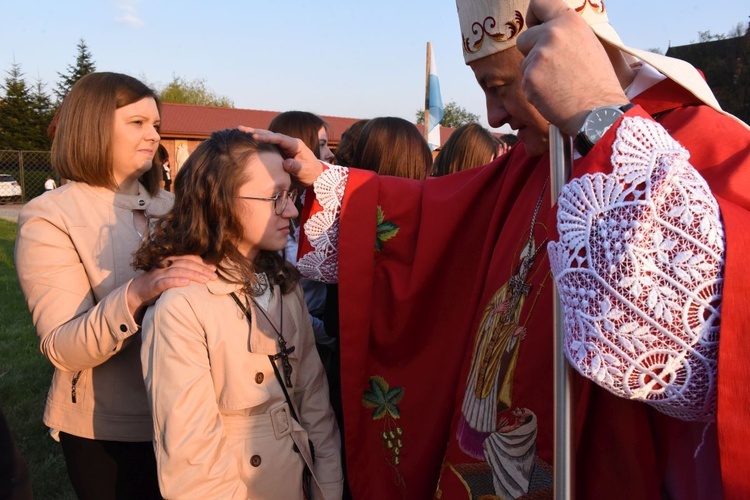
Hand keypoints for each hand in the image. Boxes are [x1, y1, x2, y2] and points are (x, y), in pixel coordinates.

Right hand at [127, 255, 216, 319]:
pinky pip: (166, 281)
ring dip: (193, 274)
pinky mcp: (154, 285)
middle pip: (186, 263)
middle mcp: (166, 264)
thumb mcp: (174, 275)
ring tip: (206, 280)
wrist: (139, 291)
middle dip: (202, 269)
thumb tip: (207, 272)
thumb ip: (186, 271)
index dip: (202, 263)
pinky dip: (176, 281)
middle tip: (214, 276)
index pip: (189, 258)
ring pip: (178, 271)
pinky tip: (186, 283)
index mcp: (171, 260)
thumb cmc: (161, 283)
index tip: (214, 269)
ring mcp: (159, 274)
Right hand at [239, 127, 322, 186]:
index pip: (279, 139)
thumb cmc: (311, 173)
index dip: (267, 137)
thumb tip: (285, 163)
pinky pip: (268, 145)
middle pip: (271, 135)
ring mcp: (284, 147)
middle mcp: (288, 143)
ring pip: (268, 138)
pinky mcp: (280, 152)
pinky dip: (258, 142)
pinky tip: (247, 140)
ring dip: (255, 134)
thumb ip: (296, 167)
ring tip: (240, 130)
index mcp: (295, 145)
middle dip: (257, 132)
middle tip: (242, 129)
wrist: (315, 176)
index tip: (255, 137)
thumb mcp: (305, 171)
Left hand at [516, 0, 628, 135]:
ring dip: (534, 73)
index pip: (539, 3)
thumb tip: (545, 27)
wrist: (598, 111)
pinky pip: (524, 82)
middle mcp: (552, 33)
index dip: (533, 16)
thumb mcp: (586, 43)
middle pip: (523, 38)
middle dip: (532, 53)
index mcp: (569, 21)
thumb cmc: (596, 81)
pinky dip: (534, 90)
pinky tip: (553, 95)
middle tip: (554, 68)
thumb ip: (564, 33)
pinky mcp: (530, 77)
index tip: (536, 26)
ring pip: (524, 63)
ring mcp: (539, 56)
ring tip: (558, 84)